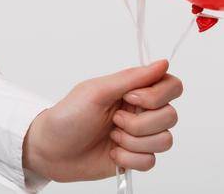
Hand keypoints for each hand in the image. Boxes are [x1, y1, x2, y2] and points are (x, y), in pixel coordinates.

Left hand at [21, 59, 181, 181]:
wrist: (51, 150)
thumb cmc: (68, 116)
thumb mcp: (96, 92)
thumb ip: (131, 78)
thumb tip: (163, 63)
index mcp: (132, 90)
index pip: (171, 85)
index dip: (158, 95)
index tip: (131, 98)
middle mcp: (140, 111)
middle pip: (171, 116)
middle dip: (140, 123)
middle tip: (114, 120)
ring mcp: (140, 136)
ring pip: (165, 140)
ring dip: (134, 141)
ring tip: (111, 137)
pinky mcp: (136, 158)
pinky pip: (151, 161)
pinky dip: (129, 158)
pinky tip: (112, 153)